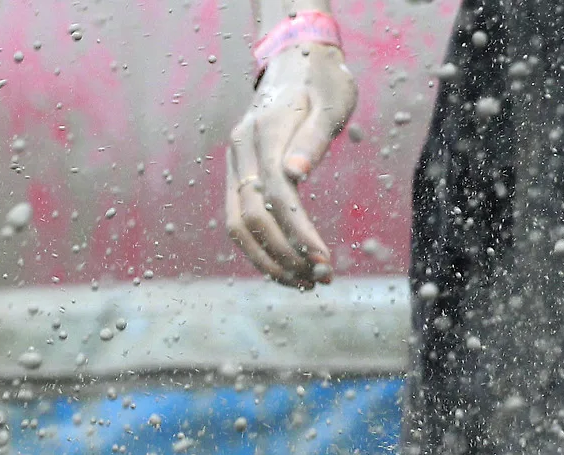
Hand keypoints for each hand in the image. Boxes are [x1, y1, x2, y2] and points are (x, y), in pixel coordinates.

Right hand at [225, 43, 357, 287]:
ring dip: (268, 259)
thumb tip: (296, 176)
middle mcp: (240, 152)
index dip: (297, 231)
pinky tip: (285, 263)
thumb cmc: (322, 83)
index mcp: (263, 132)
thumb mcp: (330, 104)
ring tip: (303, 281)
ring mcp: (233, 165)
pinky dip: (261, 247)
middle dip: (284, 254)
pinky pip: (239, 219)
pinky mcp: (236, 176)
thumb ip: (312, 139)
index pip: (275, 194)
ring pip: (237, 226)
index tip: (323, 259)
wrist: (294, 62)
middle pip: (250, 218)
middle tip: (318, 279)